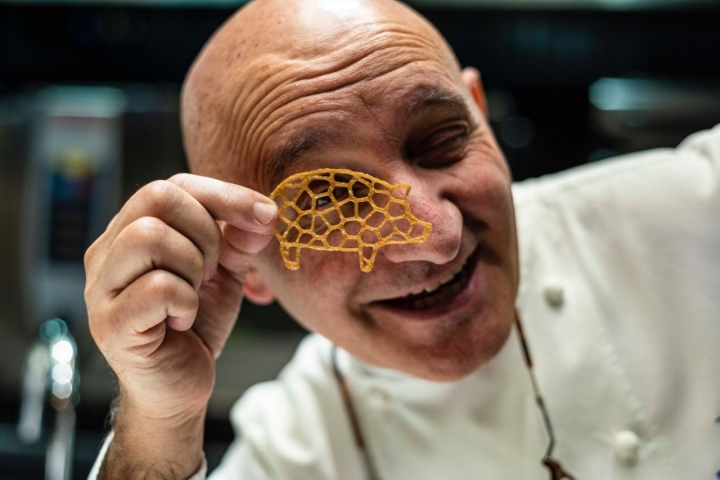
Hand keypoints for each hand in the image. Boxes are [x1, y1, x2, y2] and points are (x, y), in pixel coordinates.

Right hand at [84, 174, 276, 477]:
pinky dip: (185, 302)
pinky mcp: (110, 323)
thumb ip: (240, 239)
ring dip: (193, 266)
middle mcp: (108, 251)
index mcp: (132, 230)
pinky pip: (157, 287)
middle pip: (157, 197)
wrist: (180, 387)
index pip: (175, 185)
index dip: (226, 195)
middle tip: (214, 270)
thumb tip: (263, 214)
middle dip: (206, 232)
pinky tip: (183, 321)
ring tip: (194, 295)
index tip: (266, 215)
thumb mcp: (226, 273)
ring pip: (149, 236)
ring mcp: (102, 286)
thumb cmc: (196, 324)